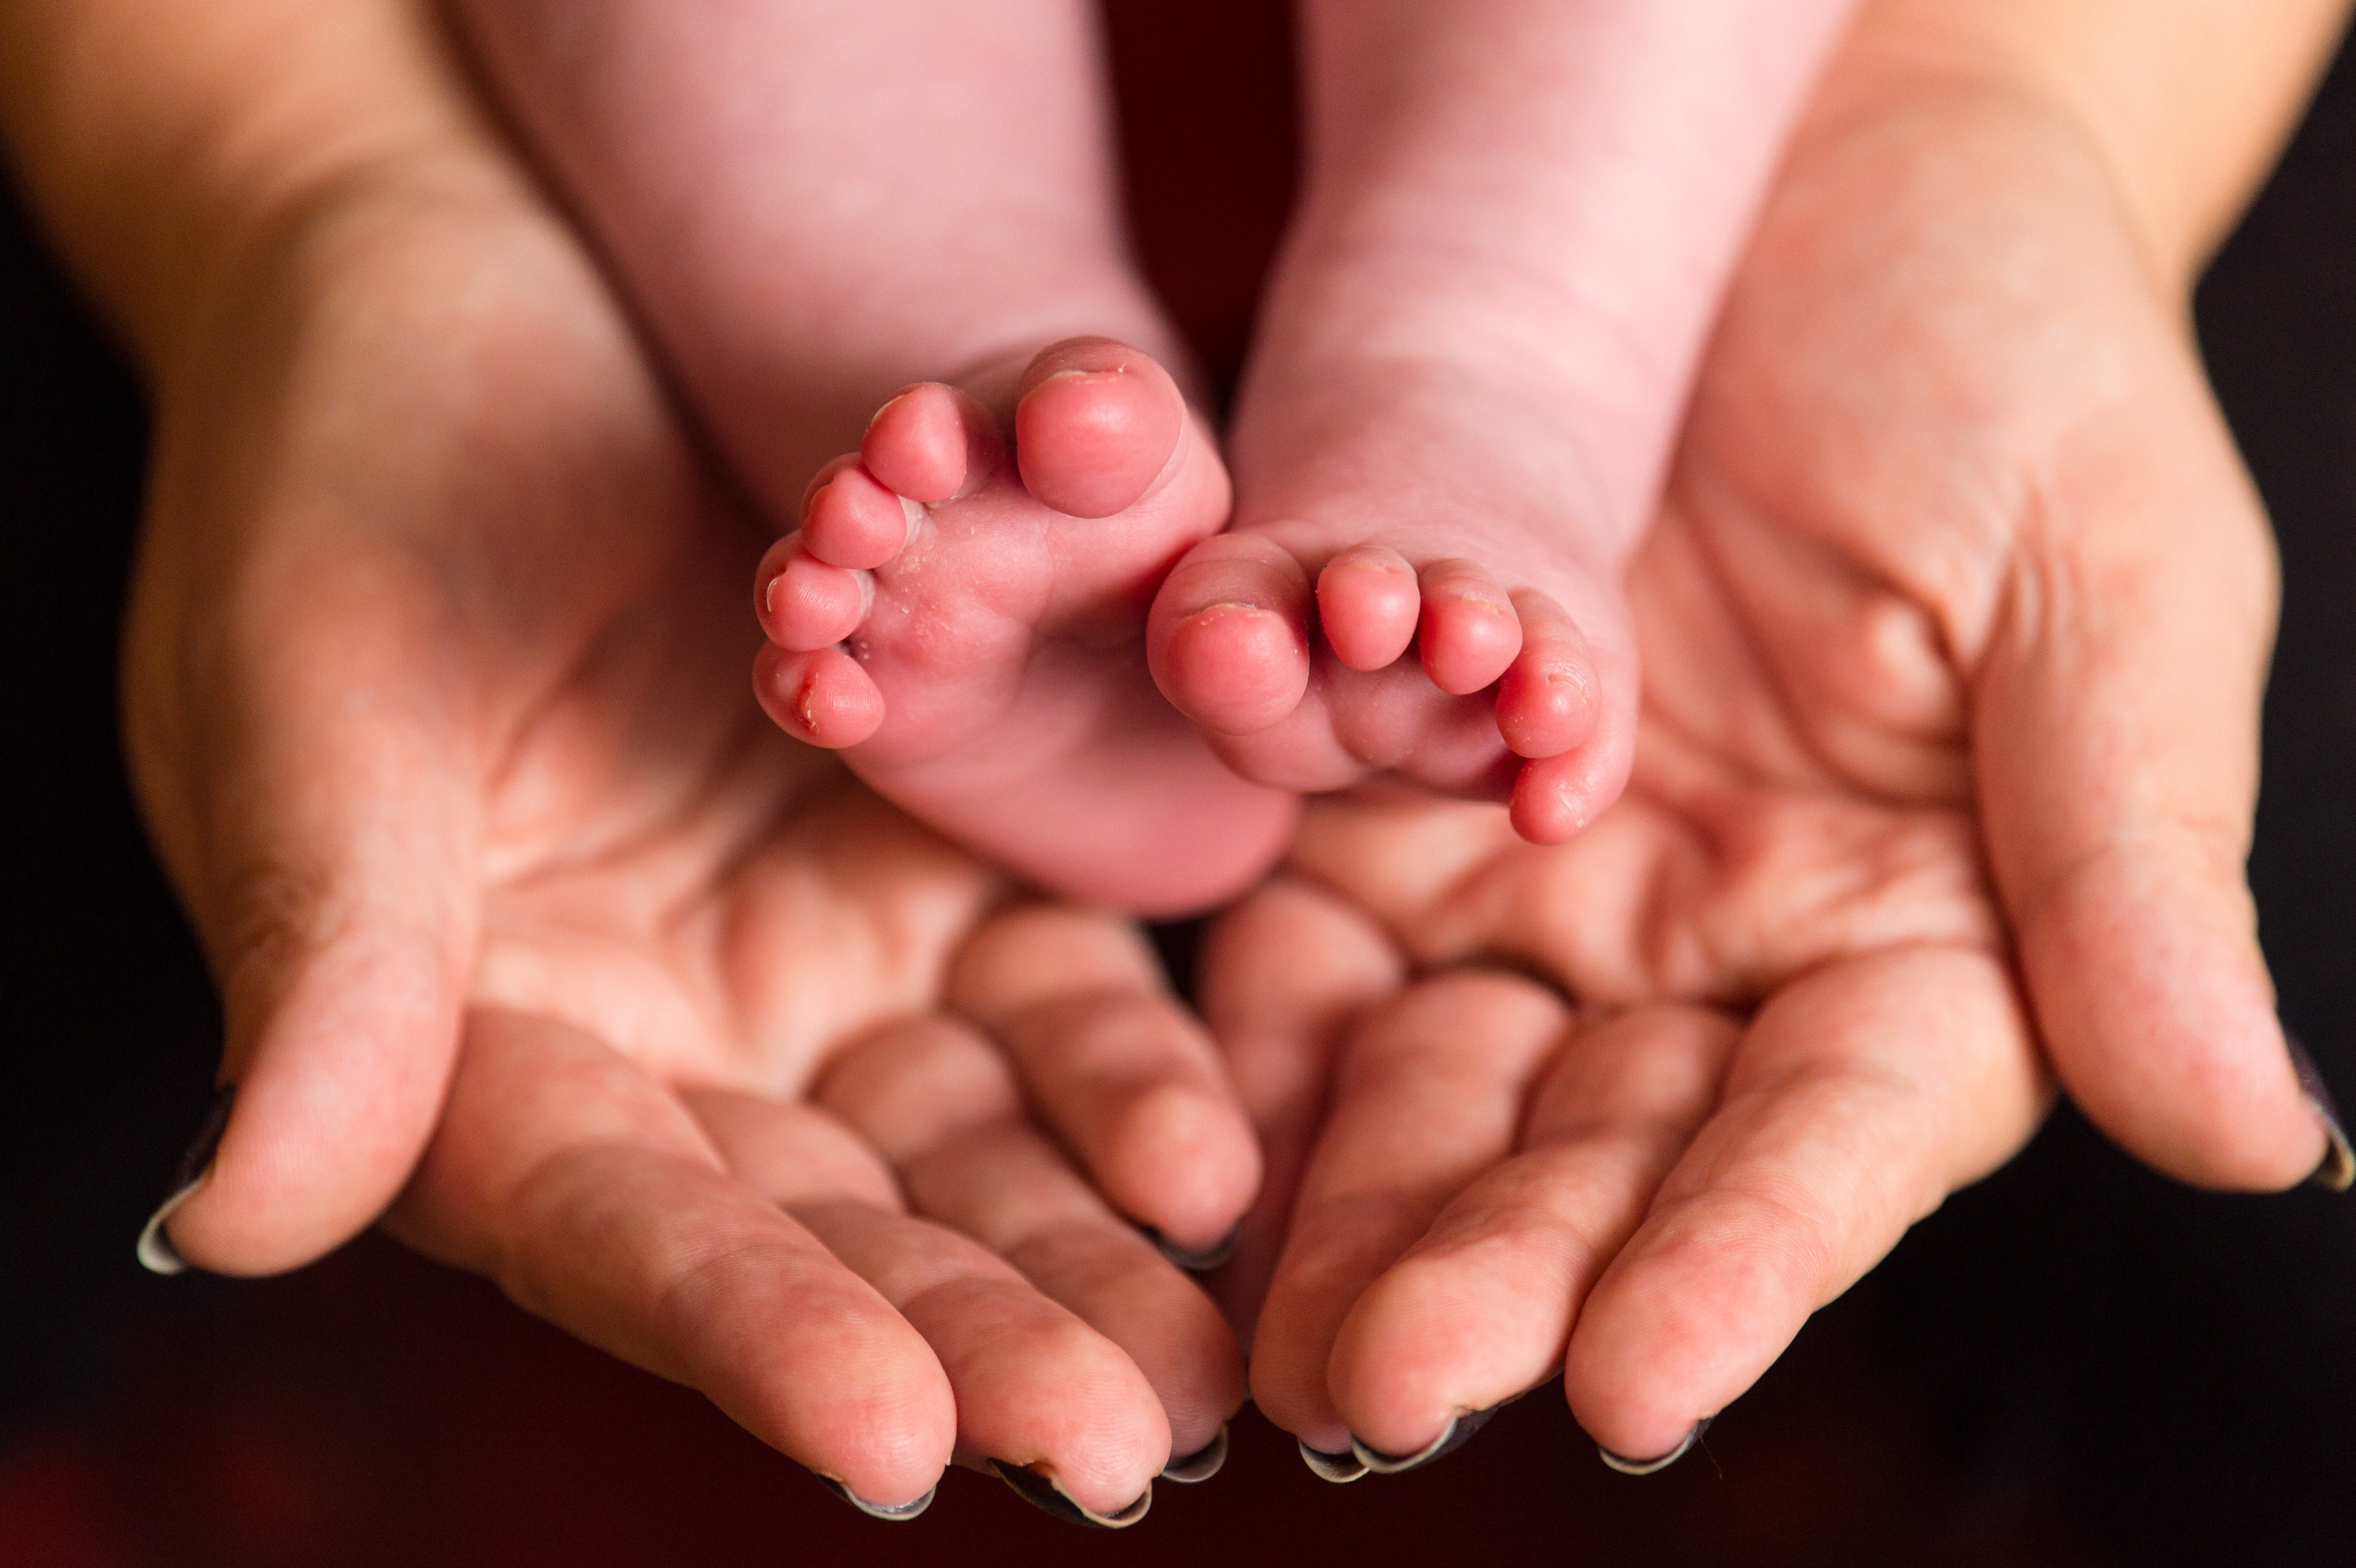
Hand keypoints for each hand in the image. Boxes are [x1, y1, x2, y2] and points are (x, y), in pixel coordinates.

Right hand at [107, 2, 1252, 1517]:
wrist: (472, 287)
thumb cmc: (347, 471)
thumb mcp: (321, 695)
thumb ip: (333, 956)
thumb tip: (249, 1213)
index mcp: (474, 1044)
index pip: (619, 1229)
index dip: (752, 1335)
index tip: (897, 1440)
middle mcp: (657, 1043)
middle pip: (824, 1230)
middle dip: (971, 1331)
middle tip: (1121, 1440)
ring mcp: (801, 962)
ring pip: (957, 1146)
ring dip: (1081, 1248)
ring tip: (1207, 1358)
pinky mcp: (922, 864)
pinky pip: (1041, 998)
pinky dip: (1122, 1075)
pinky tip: (1214, 1157)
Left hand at [1206, 77, 2342, 1471]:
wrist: (1800, 186)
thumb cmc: (2002, 350)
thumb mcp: (2102, 580)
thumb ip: (2131, 863)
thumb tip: (2251, 1136)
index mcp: (1922, 941)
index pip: (1831, 1144)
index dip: (1742, 1266)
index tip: (1641, 1381)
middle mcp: (1721, 957)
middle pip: (1604, 1154)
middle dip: (1498, 1269)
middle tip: (1387, 1388)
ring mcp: (1549, 892)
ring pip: (1439, 1090)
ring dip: (1348, 1208)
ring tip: (1266, 1340)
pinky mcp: (1400, 807)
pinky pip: (1312, 951)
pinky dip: (1251, 1045)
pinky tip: (1178, 1141)